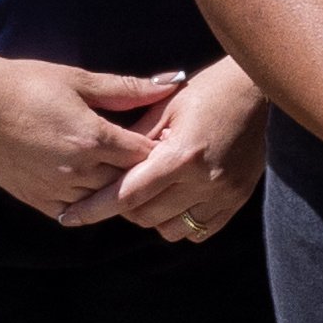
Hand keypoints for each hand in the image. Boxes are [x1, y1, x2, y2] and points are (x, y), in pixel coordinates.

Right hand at [0, 51, 171, 227]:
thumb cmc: (25, 83)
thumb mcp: (78, 79)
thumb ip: (127, 88)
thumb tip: (172, 84)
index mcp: (92, 139)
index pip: (146, 155)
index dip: (161, 147)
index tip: (168, 139)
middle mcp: (78, 171)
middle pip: (129, 183)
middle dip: (143, 172)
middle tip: (154, 160)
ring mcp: (56, 190)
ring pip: (103, 203)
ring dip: (115, 189)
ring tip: (121, 170)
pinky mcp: (37, 201)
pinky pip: (75, 212)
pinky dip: (87, 201)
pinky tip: (91, 182)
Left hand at [105, 58, 271, 243]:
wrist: (253, 91)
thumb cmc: (204, 92)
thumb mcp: (164, 107)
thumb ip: (135, 139)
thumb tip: (103, 162)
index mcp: (181, 155)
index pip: (127, 194)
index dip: (94, 209)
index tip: (68, 216)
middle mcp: (204, 180)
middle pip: (146, 217)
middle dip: (125, 209)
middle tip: (118, 193)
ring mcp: (223, 194)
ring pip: (172, 230)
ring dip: (153, 218)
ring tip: (151, 195)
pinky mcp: (237, 201)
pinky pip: (200, 231)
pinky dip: (181, 222)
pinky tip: (175, 202)